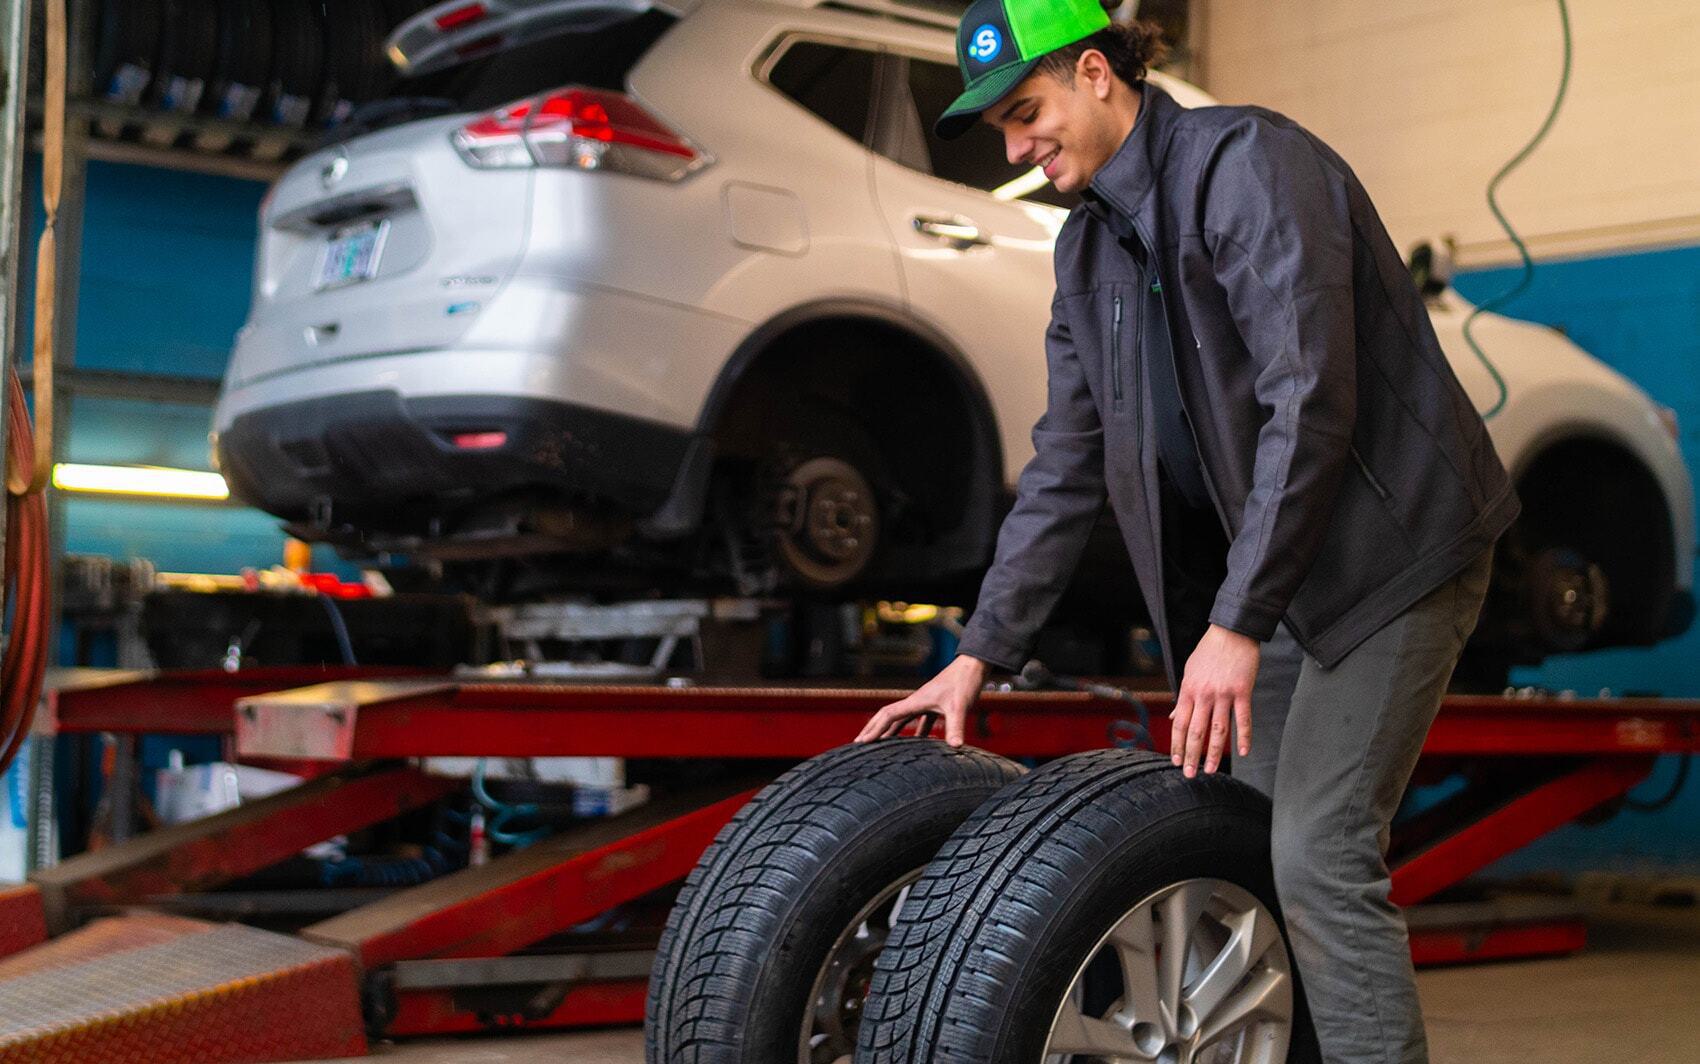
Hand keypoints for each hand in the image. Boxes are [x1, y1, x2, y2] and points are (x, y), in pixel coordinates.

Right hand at [855, 655, 988, 746]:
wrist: (974, 665)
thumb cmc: (964, 681)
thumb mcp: (959, 706)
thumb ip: (955, 727)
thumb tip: (955, 747)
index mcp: (916, 701)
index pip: (888, 716)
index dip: (874, 729)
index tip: (861, 743)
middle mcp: (917, 702)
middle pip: (888, 716)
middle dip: (873, 729)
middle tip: (858, 744)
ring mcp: (926, 703)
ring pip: (902, 719)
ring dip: (890, 732)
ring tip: (880, 746)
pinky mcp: (937, 706)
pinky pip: (920, 722)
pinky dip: (915, 733)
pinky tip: (918, 746)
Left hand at [1170, 625, 1257, 776]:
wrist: (1231, 632)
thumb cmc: (1209, 652)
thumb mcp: (1190, 672)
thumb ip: (1184, 696)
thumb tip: (1176, 715)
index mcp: (1188, 690)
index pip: (1180, 724)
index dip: (1177, 745)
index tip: (1176, 761)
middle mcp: (1204, 694)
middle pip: (1196, 731)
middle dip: (1192, 755)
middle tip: (1190, 774)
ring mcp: (1224, 694)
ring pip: (1218, 729)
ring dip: (1215, 752)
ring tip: (1212, 770)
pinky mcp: (1243, 691)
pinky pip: (1243, 718)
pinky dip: (1244, 736)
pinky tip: (1244, 752)